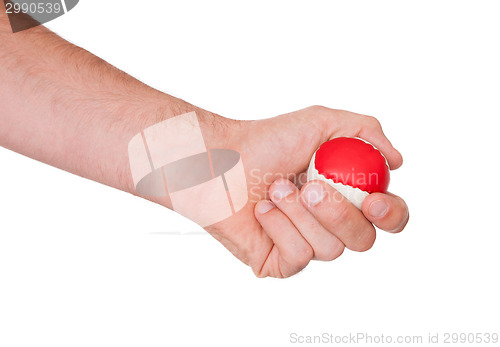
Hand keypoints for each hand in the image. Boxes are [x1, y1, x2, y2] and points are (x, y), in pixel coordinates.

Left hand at [207, 106, 408, 277]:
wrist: (222, 160)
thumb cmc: (267, 140)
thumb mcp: (322, 122)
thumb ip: (365, 131)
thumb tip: (396, 161)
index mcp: (346, 196)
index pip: (387, 217)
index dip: (391, 215)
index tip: (373, 201)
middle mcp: (329, 225)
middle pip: (363, 240)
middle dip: (338, 214)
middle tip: (311, 187)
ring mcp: (305, 245)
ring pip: (330, 249)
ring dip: (300, 213)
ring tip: (274, 187)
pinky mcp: (279, 263)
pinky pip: (298, 258)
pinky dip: (280, 226)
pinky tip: (261, 209)